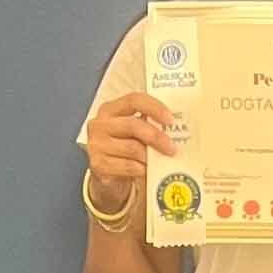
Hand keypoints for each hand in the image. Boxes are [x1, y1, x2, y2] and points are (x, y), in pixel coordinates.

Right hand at [85, 91, 180, 213]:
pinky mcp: (98, 164)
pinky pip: (127, 166)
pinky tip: (146, 170)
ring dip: (150, 156)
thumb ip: (147, 125)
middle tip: (172, 148)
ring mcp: (97, 144)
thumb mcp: (133, 132)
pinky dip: (141, 169)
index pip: (134, 100)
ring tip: (160, 161)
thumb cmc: (123, 147)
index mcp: (111, 109)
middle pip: (133, 125)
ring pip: (132, 148)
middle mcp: (100, 124)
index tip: (170, 119)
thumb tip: (176, 130)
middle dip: (157, 137)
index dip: (154, 107)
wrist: (106, 173)